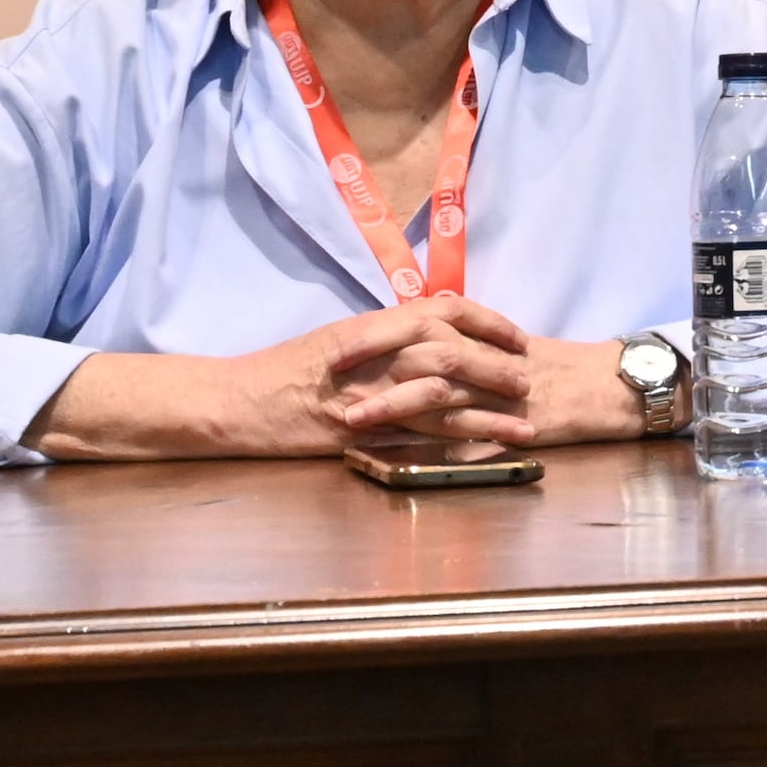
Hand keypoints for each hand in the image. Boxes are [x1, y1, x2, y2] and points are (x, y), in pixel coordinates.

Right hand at [28, 292, 559, 462]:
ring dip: (487, 414)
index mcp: (372, 325)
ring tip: (524, 426)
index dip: (487, 321)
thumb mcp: (341, 338)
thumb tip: (438, 333)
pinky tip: (478, 454)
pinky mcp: (356, 436)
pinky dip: (450, 447)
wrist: (235, 401)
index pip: (443, 311)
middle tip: (531, 381)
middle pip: (451, 354)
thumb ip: (388, 335)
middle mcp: (372, 355)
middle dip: (498, 368)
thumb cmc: (286, 369)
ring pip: (440, 400)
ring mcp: (365, 397)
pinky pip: (411, 441)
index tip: (517, 335)